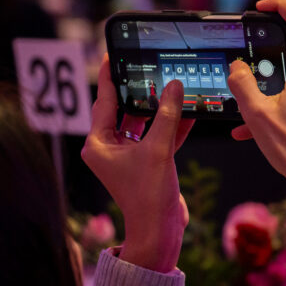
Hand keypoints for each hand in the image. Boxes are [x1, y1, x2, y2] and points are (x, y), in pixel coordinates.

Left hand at [81, 56, 193, 271]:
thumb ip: (167, 116)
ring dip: (159, 109)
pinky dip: (170, 126)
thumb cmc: (148, 196)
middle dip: (139, 91)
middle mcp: (109, 149)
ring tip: (171, 84)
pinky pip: (157, 137)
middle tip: (147, 65)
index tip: (111, 55)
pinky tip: (187, 110)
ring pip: (143, 123)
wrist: (159, 230)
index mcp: (98, 144)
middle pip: (123, 110)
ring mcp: (128, 156)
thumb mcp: (158, 149)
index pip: (103, 102)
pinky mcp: (147, 163)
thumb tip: (174, 87)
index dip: (109, 77)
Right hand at [227, 0, 285, 217]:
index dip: (280, 4)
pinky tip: (249, 124)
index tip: (261, 7)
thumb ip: (242, 84)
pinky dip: (275, 94)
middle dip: (272, 37)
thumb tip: (236, 67)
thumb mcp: (257, 115)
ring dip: (271, 69)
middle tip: (250, 42)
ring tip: (248, 86)